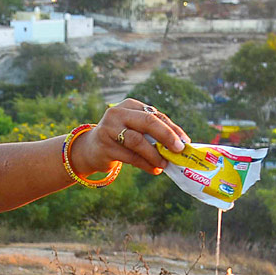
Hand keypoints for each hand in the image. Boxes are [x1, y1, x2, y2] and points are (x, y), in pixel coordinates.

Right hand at [70, 98, 190, 177]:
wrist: (91, 149)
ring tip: (164, 164)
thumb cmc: (119, 139)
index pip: (155, 115)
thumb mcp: (134, 130)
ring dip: (154, 154)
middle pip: (147, 122)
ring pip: (138, 141)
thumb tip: (179, 145)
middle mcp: (118, 113)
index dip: (172, 129)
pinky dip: (144, 164)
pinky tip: (153, 169)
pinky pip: (129, 156)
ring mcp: (109, 129)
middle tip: (179, 149)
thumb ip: (152, 133)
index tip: (184, 142)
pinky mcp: (104, 146)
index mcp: (130, 105)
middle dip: (166, 136)